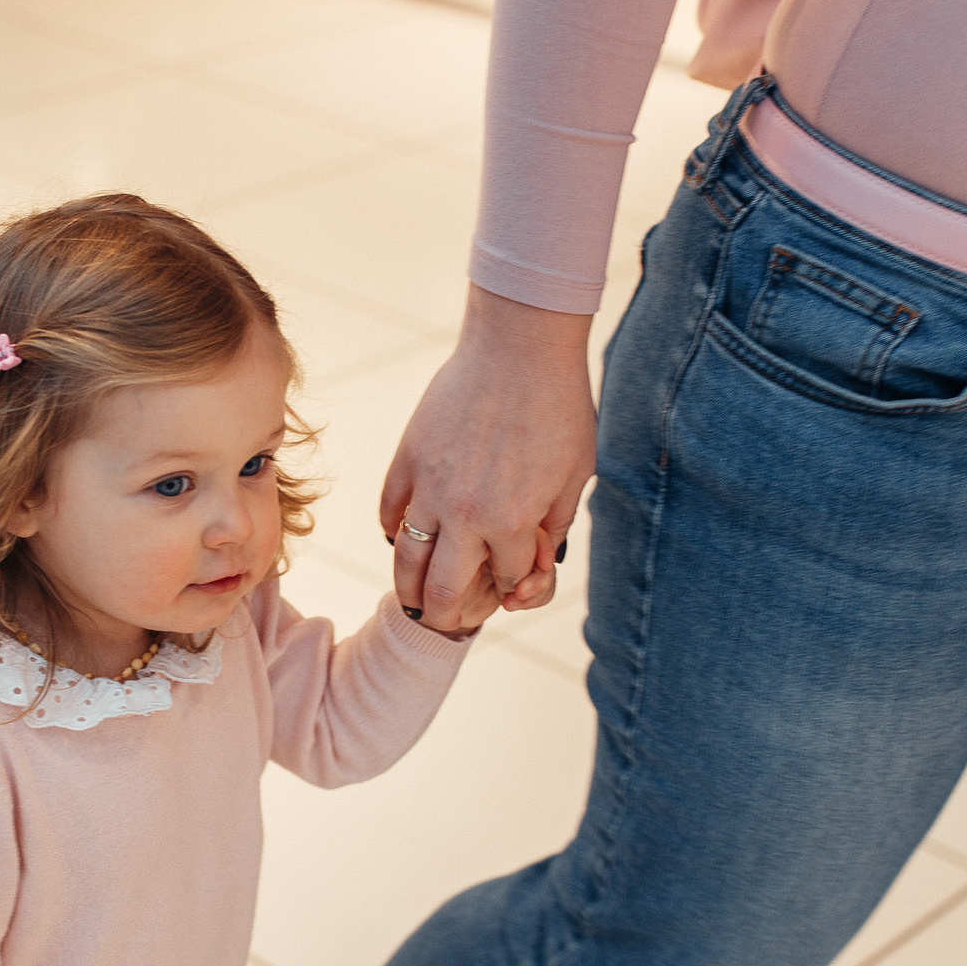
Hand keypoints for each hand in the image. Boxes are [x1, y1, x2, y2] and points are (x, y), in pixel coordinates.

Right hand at [386, 286, 595, 632]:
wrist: (520, 346)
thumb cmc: (559, 408)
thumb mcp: (576, 476)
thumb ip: (554, 527)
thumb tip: (532, 564)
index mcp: (512, 523)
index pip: (507, 582)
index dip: (516, 585)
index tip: (518, 576)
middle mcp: (464, 516)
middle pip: (440, 592)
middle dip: (446, 615)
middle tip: (446, 619)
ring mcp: (429, 488)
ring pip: (404, 561)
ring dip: (408, 589)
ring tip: (414, 597)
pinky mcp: (407, 459)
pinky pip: (389, 512)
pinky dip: (394, 532)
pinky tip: (404, 536)